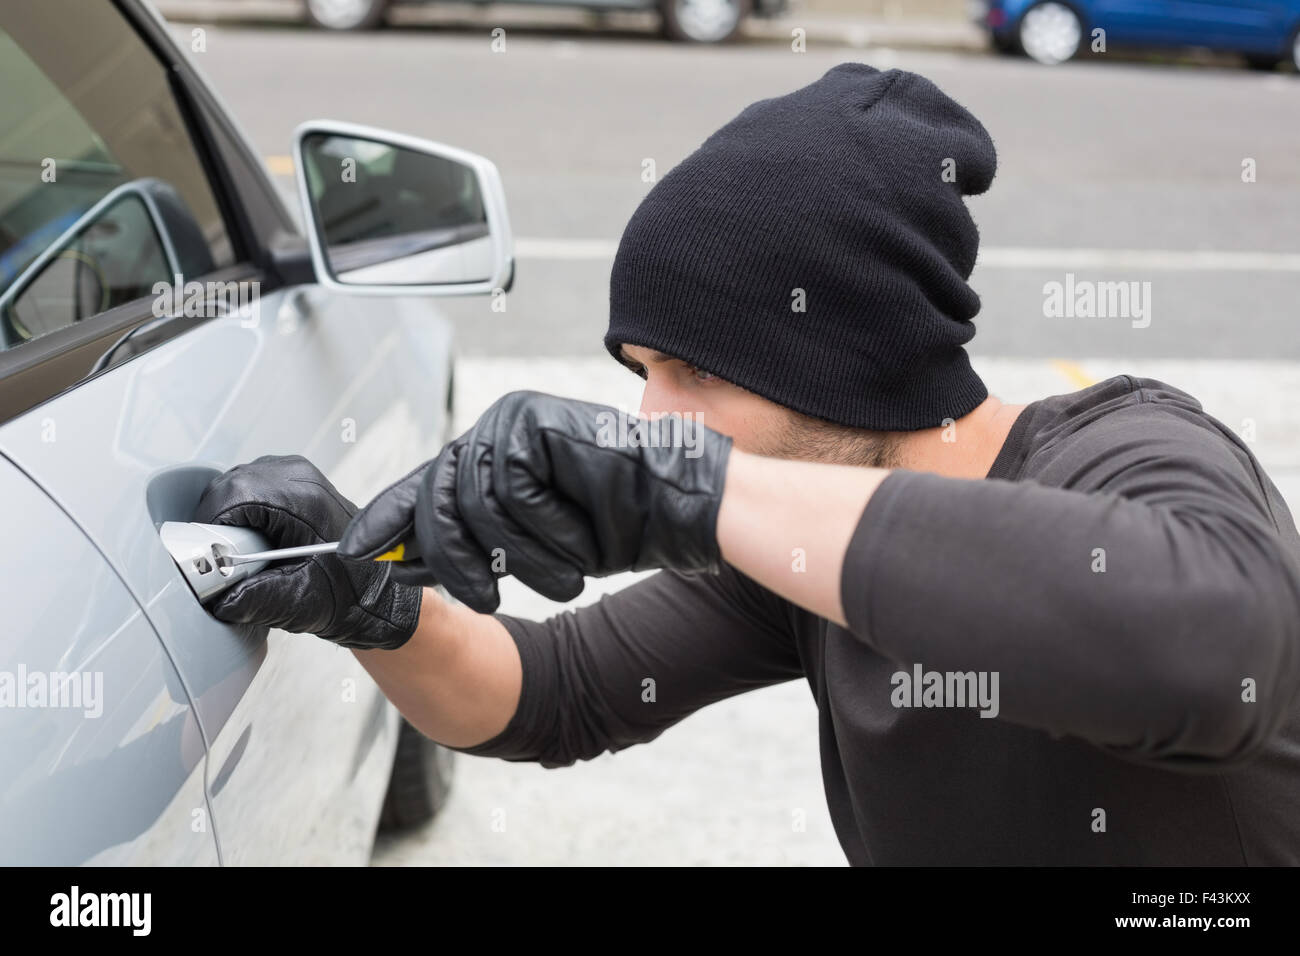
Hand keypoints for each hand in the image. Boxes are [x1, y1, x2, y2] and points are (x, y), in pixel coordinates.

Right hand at [193, 455, 421, 649]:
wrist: (376, 590)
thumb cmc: (348, 593)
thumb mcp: (296, 602)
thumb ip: (253, 599)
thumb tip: (213, 597)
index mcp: (303, 499)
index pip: (231, 496)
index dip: (208, 528)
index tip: (204, 556)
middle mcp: (299, 476)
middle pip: (229, 487)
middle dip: (216, 524)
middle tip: (221, 558)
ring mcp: (297, 474)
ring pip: (235, 484)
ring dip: (227, 518)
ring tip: (240, 551)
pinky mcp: (294, 481)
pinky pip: (250, 487)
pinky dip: (242, 512)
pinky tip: (253, 539)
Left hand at [338, 391, 732, 612]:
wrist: (680, 508)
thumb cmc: (616, 524)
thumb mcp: (532, 546)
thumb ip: (471, 543)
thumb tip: (401, 561)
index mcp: (491, 455)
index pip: (422, 488)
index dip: (386, 524)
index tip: (353, 554)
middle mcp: (495, 431)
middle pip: (435, 500)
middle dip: (454, 561)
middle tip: (482, 597)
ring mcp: (511, 420)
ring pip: (471, 503)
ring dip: (521, 555)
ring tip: (564, 571)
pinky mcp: (530, 420)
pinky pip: (509, 487)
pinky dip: (545, 525)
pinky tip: (580, 528)